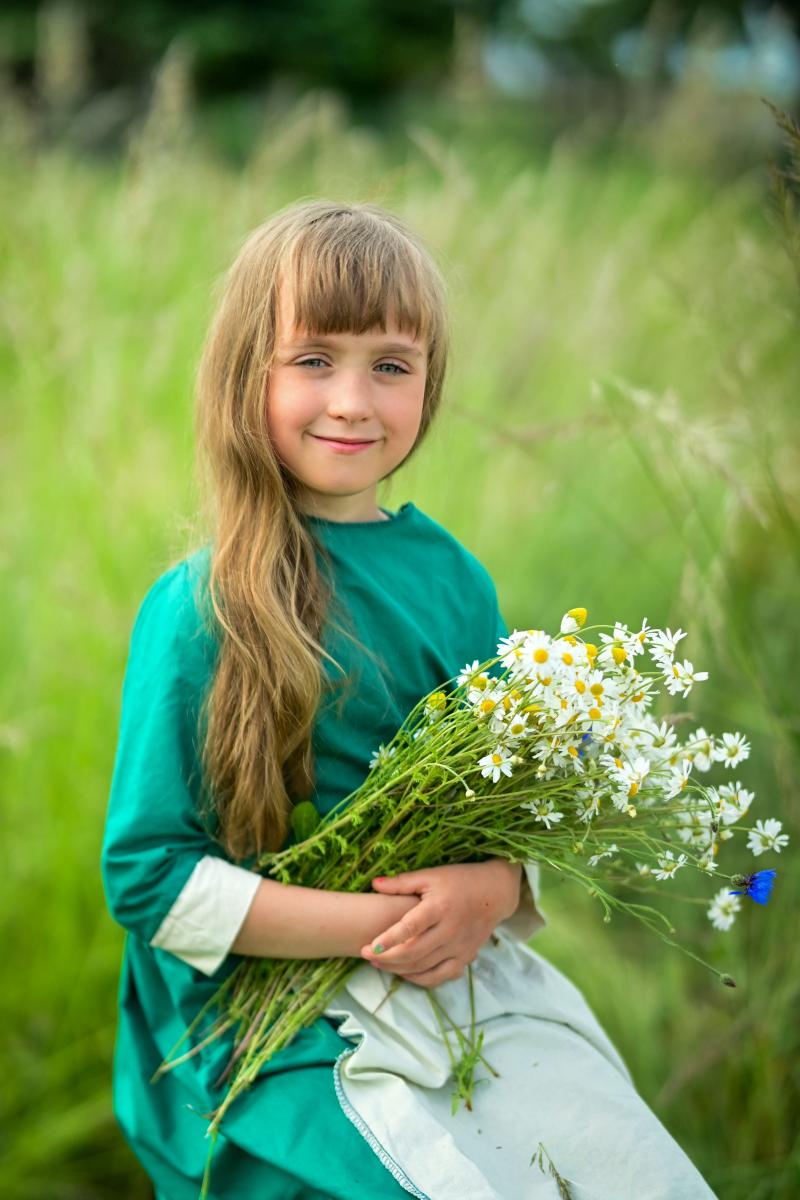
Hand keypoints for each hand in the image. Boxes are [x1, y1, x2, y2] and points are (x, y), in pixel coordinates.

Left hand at [359, 859, 521, 989]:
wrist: (496, 892)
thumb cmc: (460, 880)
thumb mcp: (431, 875)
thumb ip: (402, 882)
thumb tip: (374, 884)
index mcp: (440, 907)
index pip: (411, 927)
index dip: (389, 939)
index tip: (370, 947)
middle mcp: (451, 930)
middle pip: (414, 953)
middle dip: (387, 958)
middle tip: (365, 955)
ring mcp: (460, 947)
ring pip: (424, 967)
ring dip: (398, 969)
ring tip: (379, 963)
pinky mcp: (466, 957)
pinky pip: (441, 976)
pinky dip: (420, 979)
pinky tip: (404, 973)